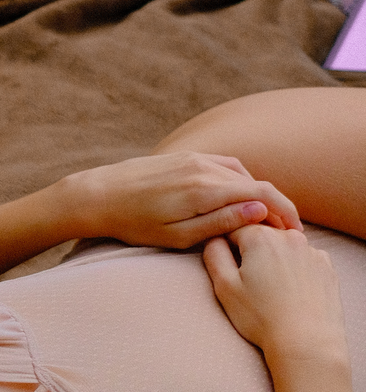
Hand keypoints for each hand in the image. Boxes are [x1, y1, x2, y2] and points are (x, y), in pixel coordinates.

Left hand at [57, 152, 299, 249]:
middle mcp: (203, 167)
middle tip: (282, 231)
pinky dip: (237, 180)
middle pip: (255, 182)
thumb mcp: (179, 235)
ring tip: (261, 217)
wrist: (96, 197)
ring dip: (256, 192)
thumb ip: (221, 223)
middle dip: (274, 206)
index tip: (294, 232)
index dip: (286, 212)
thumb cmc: (134, 224)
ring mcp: (193, 158)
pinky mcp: (182, 156)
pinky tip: (236, 197)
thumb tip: (259, 211)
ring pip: (240, 172)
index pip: (263, 194)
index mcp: (206, 189)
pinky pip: (221, 165)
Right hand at [203, 224, 348, 364]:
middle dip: (253, 252)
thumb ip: (214, 254)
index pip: (234, 228)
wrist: (306, 343)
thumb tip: (214, 237)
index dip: (227, 247)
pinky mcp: (327, 266)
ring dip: (275, 260)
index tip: (230, 268)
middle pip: (261, 235)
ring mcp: (312, 251)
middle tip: (252, 283)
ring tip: (273, 290)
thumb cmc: (262, 318)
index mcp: (260, 237)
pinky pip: (304, 259)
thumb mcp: (225, 287)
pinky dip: (296, 269)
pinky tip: (292, 291)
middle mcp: (289, 237)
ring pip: (283, 247)